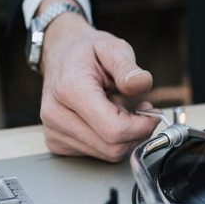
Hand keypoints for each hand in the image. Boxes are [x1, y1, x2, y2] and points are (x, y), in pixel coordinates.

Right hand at [37, 0, 157, 161]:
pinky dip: (110, 141)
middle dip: (136, 132)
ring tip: (121, 111)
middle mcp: (56, 114)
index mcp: (70, 90)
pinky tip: (106, 120)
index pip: (114, 130)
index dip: (141, 127)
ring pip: (107, 154)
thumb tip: (141, 83)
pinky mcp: (57, 144)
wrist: (60, 55)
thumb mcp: (113, 48)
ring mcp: (53, 132)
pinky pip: (97, 155)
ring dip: (124, 137)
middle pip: (113, 147)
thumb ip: (128, 68)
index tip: (151, 114)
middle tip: (139, 110)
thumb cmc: (87, 53)